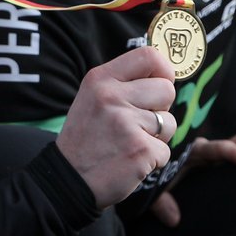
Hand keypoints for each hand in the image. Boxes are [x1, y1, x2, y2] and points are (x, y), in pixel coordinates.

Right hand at [57, 46, 176, 208]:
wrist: (67, 179)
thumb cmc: (86, 137)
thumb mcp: (92, 98)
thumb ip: (123, 83)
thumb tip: (165, 75)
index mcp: (100, 79)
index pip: (149, 56)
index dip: (163, 70)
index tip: (160, 83)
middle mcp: (112, 96)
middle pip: (167, 89)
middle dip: (161, 108)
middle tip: (138, 122)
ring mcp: (127, 123)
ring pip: (169, 122)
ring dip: (157, 137)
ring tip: (130, 142)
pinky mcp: (140, 150)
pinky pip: (165, 150)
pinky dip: (152, 160)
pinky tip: (130, 160)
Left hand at [150, 129, 235, 226]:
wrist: (145, 174)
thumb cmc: (150, 181)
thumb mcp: (152, 190)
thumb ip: (161, 202)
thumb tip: (174, 219)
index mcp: (195, 153)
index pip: (219, 148)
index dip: (235, 153)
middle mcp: (210, 150)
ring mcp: (218, 156)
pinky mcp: (222, 164)